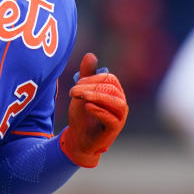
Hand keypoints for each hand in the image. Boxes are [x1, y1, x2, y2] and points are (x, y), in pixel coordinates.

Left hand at [59, 53, 128, 167]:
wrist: (78, 139)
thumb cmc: (82, 115)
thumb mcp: (81, 92)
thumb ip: (87, 75)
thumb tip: (90, 55)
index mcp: (114, 92)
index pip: (109, 79)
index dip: (92, 79)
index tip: (76, 84)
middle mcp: (120, 102)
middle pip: (111, 89)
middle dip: (91, 87)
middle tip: (73, 91)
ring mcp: (119, 116)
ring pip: (115, 102)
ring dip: (97, 97)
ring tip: (82, 97)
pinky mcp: (115, 129)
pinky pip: (112, 118)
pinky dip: (100, 111)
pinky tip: (87, 107)